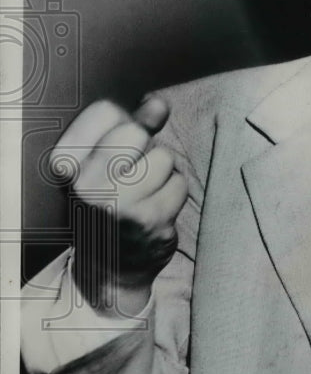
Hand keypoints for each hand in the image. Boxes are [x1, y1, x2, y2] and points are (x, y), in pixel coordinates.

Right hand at [49, 96, 187, 315]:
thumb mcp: (103, 166)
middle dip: (144, 149)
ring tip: (144, 195)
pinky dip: (174, 194)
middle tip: (132, 177)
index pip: (106, 111)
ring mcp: (120, 204)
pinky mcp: (151, 220)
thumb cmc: (108, 206)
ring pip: (164, 157)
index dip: (122, 124)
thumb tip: (158, 104)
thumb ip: (130, 127)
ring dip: (162, 174)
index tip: (116, 150)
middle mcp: (88, 184)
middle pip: (137, 131)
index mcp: (67, 164)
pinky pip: (180, 184)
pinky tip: (156, 210)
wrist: (110, 269)